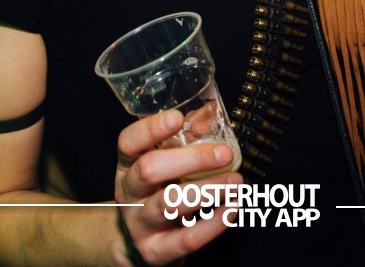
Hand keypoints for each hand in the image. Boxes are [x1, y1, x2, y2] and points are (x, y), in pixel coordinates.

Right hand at [113, 111, 240, 265]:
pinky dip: (214, 223)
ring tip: (236, 182)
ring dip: (209, 189)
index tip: (177, 118)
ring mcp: (140, 223)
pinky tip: (232, 209)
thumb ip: (185, 137)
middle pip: (149, 169)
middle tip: (225, 154)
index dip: (150, 129)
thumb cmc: (158, 193)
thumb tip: (210, 113)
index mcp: (128, 165)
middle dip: (192, 159)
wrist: (139, 245)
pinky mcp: (156, 250)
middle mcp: (129, 193)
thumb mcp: (164, 164)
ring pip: (170, 203)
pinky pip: (187, 238)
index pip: (128, 142)